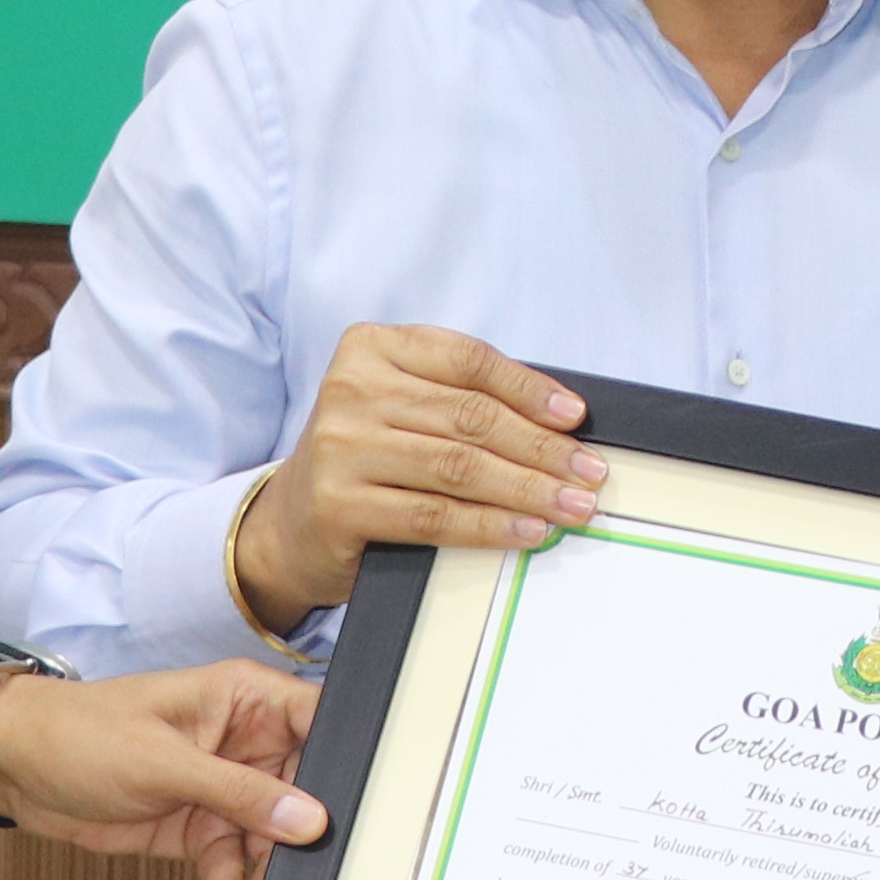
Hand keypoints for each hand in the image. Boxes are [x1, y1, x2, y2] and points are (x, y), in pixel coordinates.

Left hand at [0, 661, 326, 879]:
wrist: (12, 768)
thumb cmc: (79, 733)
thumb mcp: (164, 762)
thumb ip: (240, 791)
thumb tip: (309, 818)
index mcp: (245, 699)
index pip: (320, 721)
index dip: (347, 761)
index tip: (362, 810)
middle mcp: (244, 742)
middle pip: (303, 792)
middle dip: (304, 839)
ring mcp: (222, 788)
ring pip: (268, 840)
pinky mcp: (198, 827)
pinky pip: (230, 866)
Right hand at [229, 325, 597, 631]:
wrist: (290, 522)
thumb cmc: (366, 454)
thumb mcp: (401, 404)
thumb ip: (460, 398)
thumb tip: (560, 424)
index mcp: (371, 347)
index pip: (467, 361)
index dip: (528, 388)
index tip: (575, 417)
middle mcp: (351, 390)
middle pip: (469, 417)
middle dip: (541, 448)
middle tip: (589, 473)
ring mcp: (340, 448)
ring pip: (458, 467)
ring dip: (527, 490)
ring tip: (572, 507)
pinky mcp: (340, 505)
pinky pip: (434, 516)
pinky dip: (490, 526)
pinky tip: (527, 532)